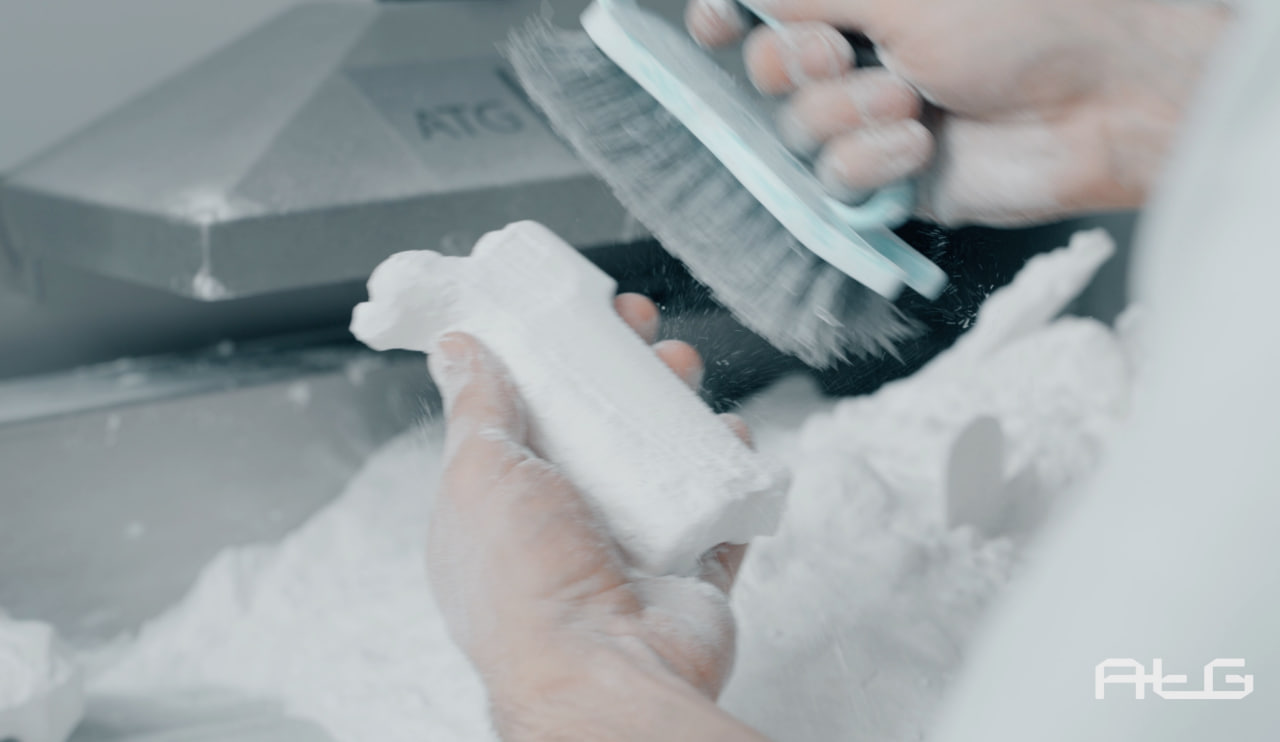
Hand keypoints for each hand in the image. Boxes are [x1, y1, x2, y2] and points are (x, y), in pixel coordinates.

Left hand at [425, 294, 768, 741]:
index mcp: (502, 510)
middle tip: (637, 330)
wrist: (605, 673)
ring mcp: (628, 553)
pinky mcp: (687, 573)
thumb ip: (476, 409)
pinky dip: (727, 470)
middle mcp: (563, 529)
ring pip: (660, 460)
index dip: (550, 360)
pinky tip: (729, 432)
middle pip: (600, 428)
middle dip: (622, 371)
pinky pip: (715, 510)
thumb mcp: (481, 473)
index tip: (572, 317)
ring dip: (676, 407)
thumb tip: (457, 350)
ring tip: (683, 368)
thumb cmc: (527, 585)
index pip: (525, 416)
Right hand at [685, 0, 1229, 225]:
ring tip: (911, 102)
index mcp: (863, 3)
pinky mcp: (886, 179)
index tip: (717, 21)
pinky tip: (919, 146)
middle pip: (765, 69)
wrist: (1096, 104)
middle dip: (796, 63)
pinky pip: (832, 179)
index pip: (767, 10)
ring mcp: (869, 119)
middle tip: (842, 55)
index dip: (729, 17)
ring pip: (795, 129)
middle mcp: (859, 56)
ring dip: (845, 115)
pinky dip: (870, 161)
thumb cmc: (1020, 20)